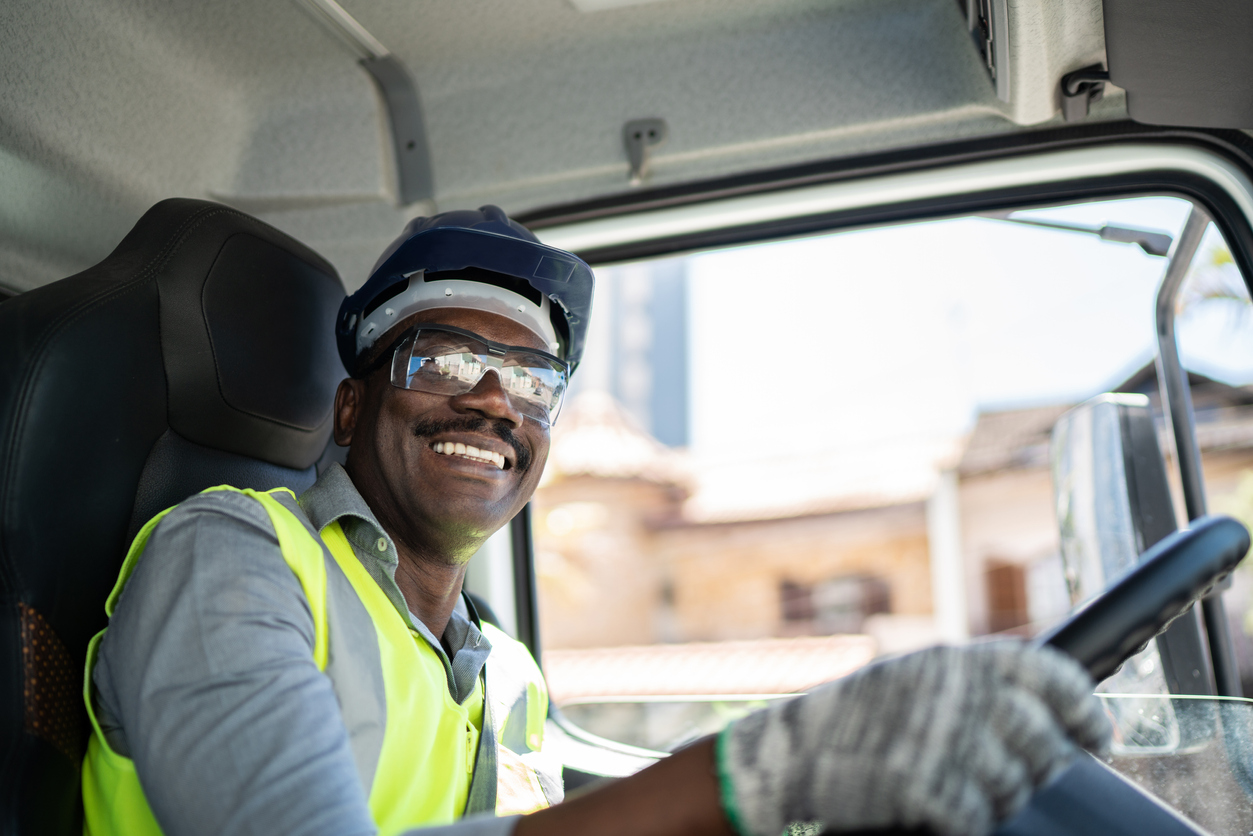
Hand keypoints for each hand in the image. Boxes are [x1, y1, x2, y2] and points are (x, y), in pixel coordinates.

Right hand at [717, 642, 1110, 835]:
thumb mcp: (915, 676)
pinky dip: (963, 821)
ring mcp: (944, 741)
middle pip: (1043, 745)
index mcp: (960, 660)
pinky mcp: (926, 787)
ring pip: (1013, 788)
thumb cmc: (857, 717)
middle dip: (1039, 769)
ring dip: (997, 798)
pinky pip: (975, 818)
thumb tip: (1047, 710)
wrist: (792, 752)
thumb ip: (973, 684)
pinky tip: (938, 808)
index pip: (1054, 677)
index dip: (1084, 711)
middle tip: (1019, 776)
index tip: (1096, 737)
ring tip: (961, 788)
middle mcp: (959, 694)